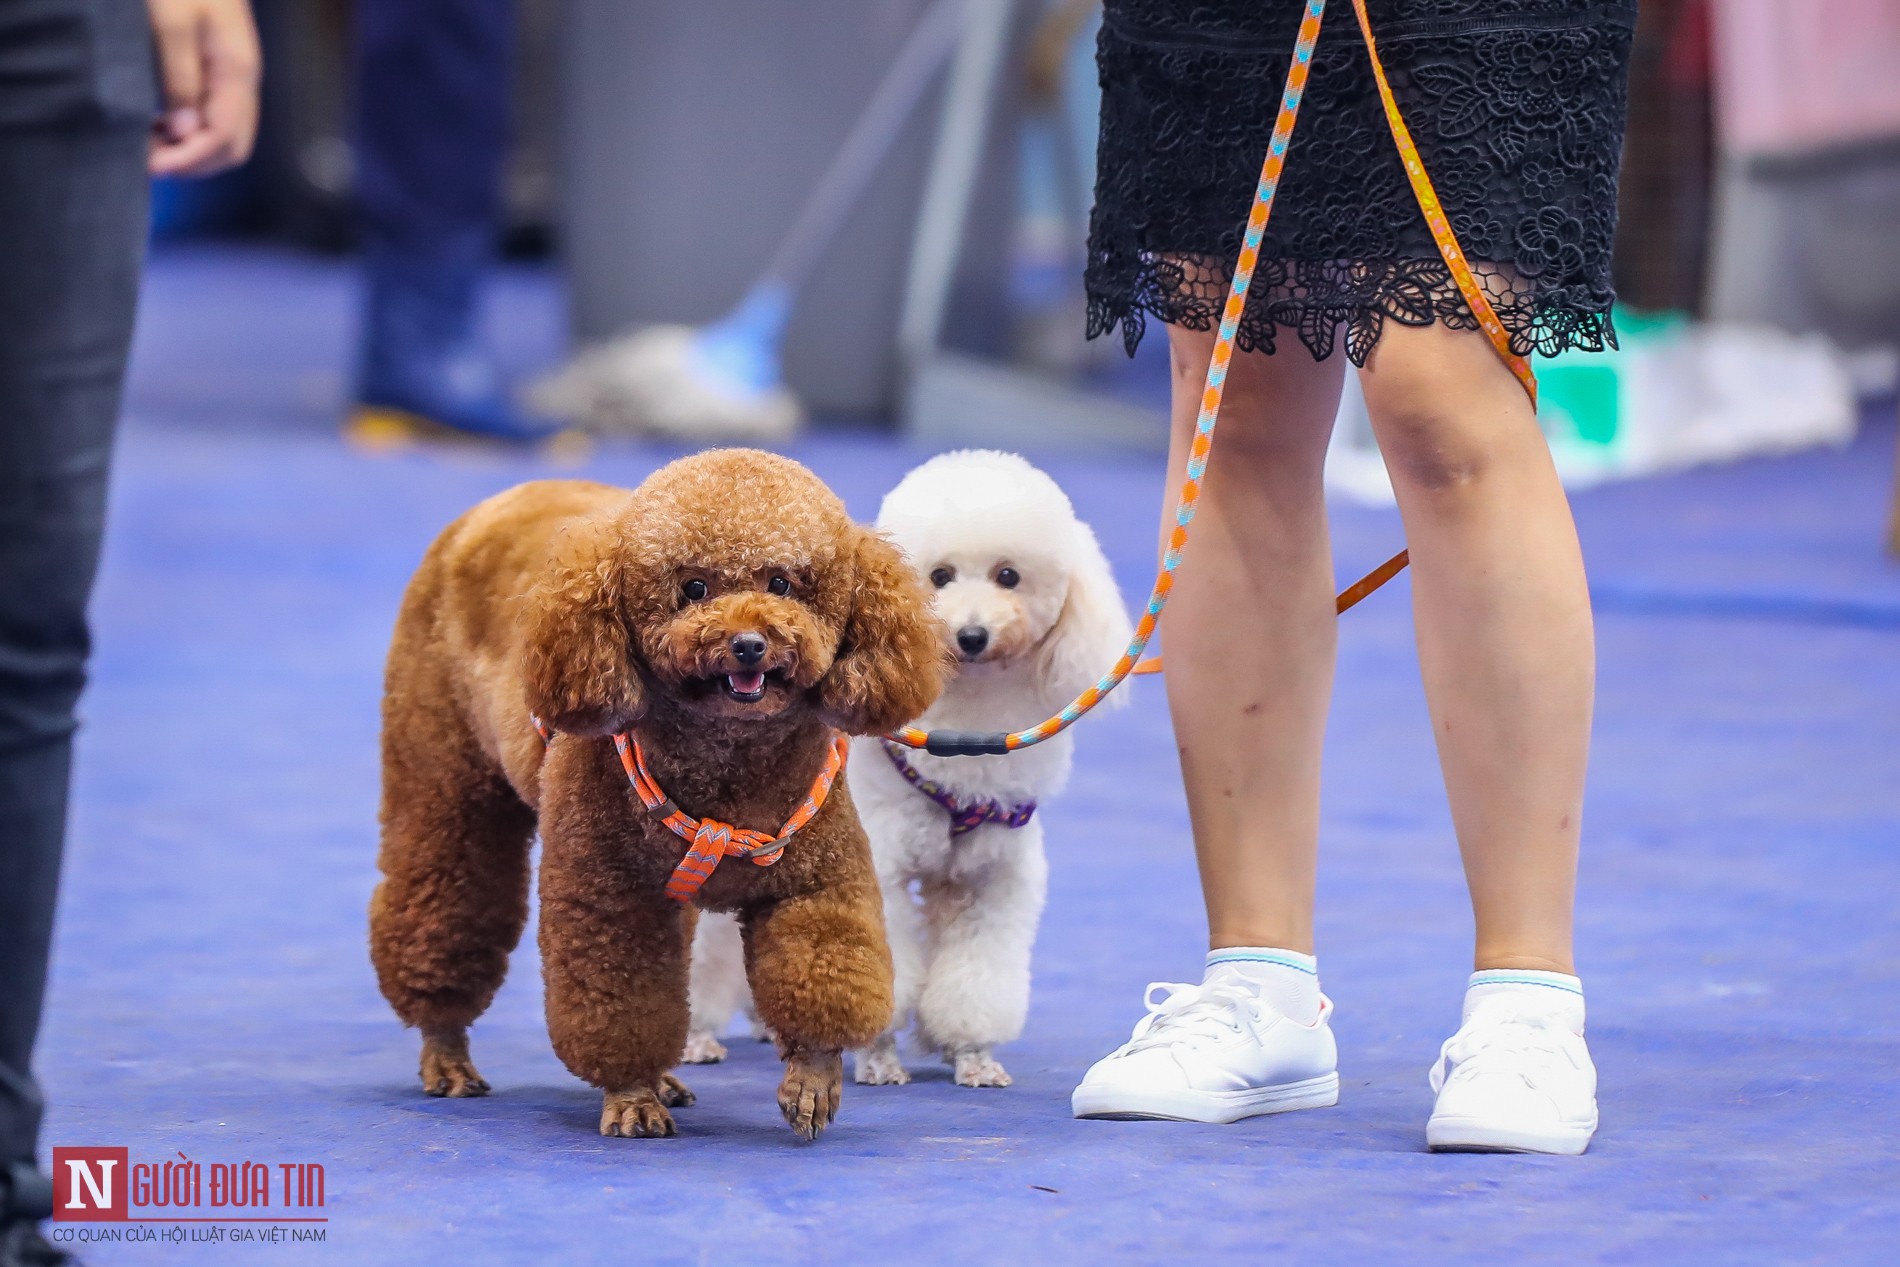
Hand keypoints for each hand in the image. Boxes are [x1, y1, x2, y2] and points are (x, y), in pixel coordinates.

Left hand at [146, 0, 261, 177]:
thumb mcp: (172, 23)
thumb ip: (179, 77)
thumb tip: (184, 132)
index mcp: (237, 74)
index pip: (223, 139)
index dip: (188, 160)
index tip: (149, 165)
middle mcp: (244, 83)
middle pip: (232, 149)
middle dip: (193, 164)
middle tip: (148, 161)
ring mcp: (236, 80)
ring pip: (226, 139)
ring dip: (191, 152)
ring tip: (150, 146)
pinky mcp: (223, 74)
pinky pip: (216, 120)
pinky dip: (191, 135)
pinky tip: (160, 125)